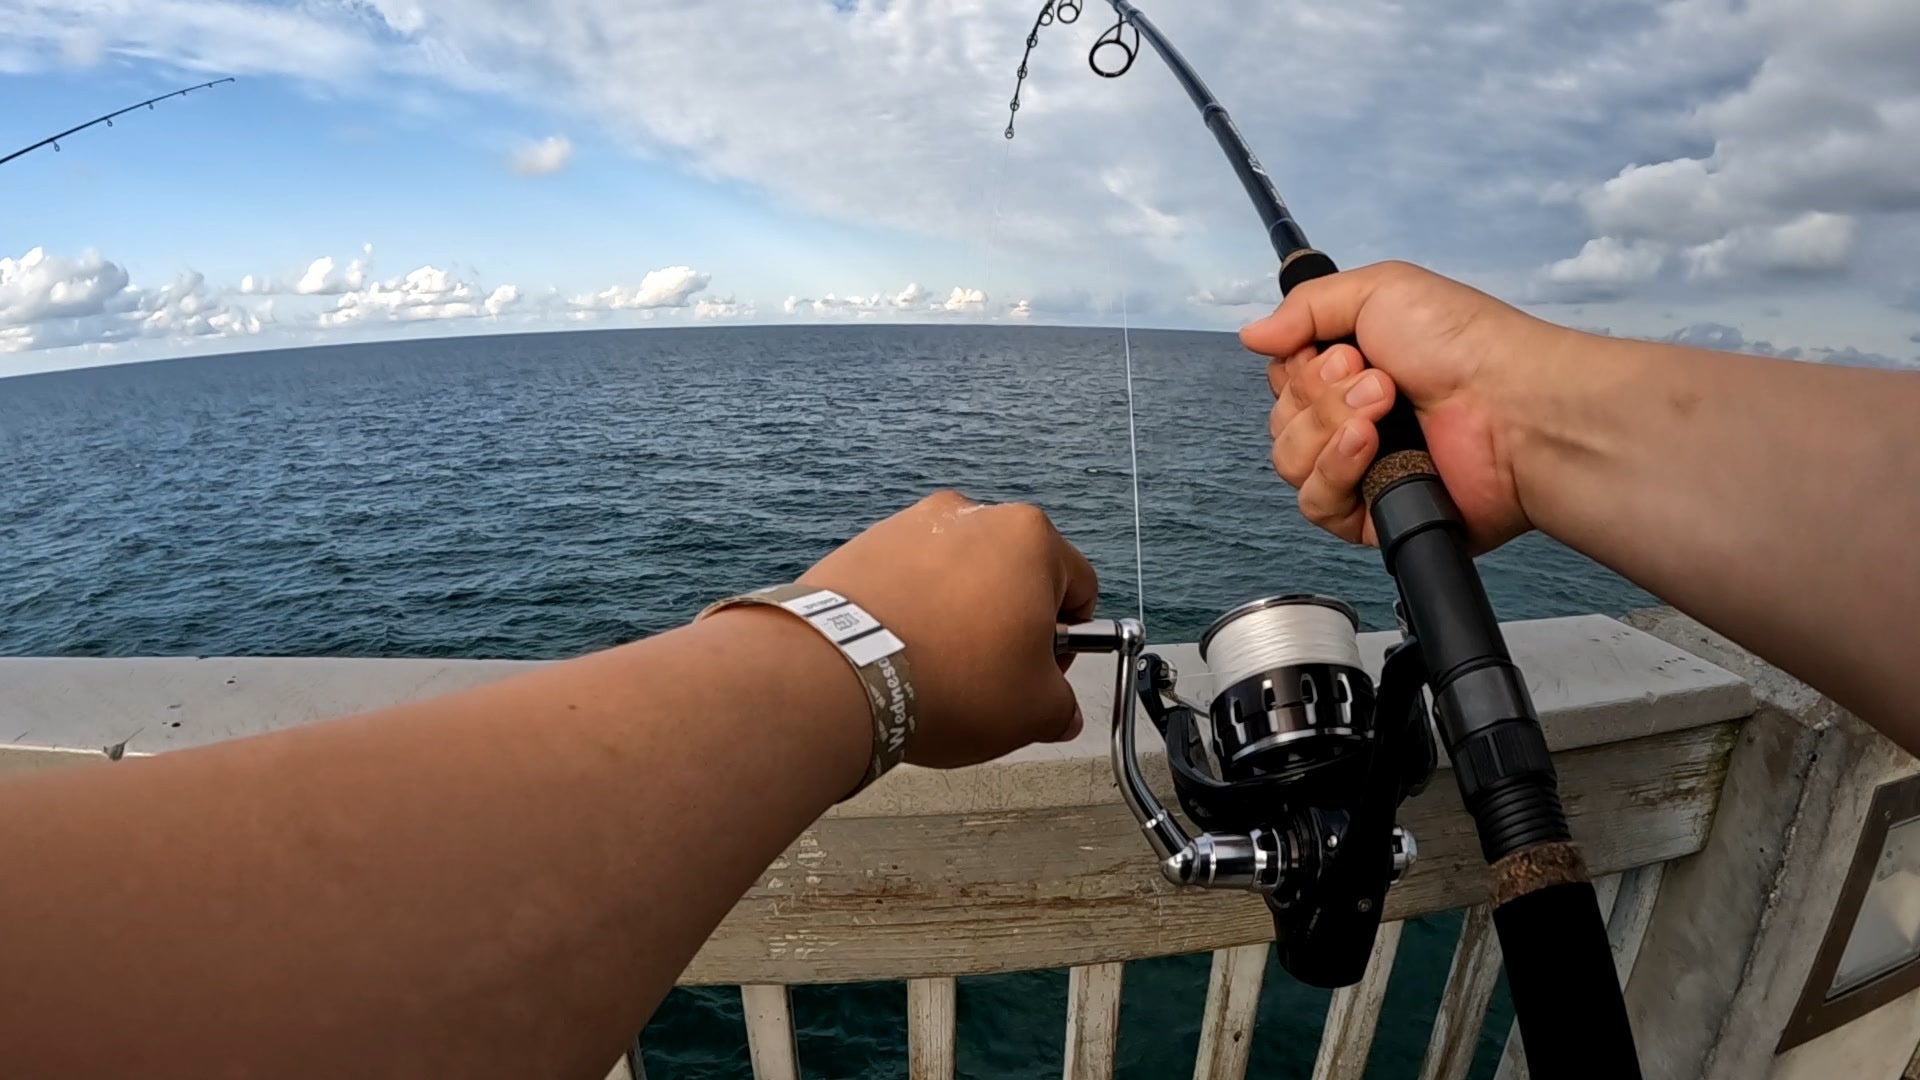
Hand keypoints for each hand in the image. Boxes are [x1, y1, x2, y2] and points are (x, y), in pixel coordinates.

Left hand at [799, 490, 1097, 768]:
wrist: (841, 673)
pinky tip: (901, 652)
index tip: (1044, 673)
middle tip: (990, 675)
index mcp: (1030, 538)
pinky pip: (907, 578)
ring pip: (958, 574)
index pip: (1078, 587)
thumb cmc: (950, 681)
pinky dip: (912, 608)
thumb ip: (1062, 706)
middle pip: (1014, 574)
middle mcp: (972, 514)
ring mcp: (912, 524)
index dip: (1068, 640)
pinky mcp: (865, 544)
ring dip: (959, 612)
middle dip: (1009, 622)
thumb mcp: (1035, 710)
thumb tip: (1057, 712)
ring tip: (938, 666)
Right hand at [1240, 261, 1576, 552]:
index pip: (1283, 382)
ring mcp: (1361, 471)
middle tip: (1380, 380)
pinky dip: (1336, 471)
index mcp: (1352, 373)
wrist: (1513, 409)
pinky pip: (1315, 504)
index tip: (1345, 353)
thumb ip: (1304, 307)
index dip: (1301, 371)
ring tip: (1384, 411)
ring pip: (1289, 462)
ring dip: (1329, 429)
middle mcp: (1352, 421)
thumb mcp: (1379, 290)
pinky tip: (1370, 449)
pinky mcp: (1372, 516)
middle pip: (1281, 421)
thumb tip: (1250, 334)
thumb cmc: (1462, 344)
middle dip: (1320, 397)